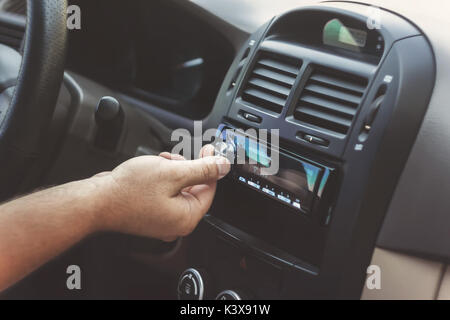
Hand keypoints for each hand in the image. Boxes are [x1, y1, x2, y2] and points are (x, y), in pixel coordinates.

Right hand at [93, 145, 229, 240]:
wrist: (96, 201)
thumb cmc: (128, 191)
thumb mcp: (172, 173)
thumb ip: (202, 170)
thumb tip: (222, 167)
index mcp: (186, 217)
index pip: (210, 189)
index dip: (210, 166)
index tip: (210, 150)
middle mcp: (176, 222)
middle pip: (194, 188)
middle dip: (186, 167)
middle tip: (176, 157)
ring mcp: (162, 219)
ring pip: (178, 187)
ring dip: (172, 171)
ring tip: (159, 163)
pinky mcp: (150, 213)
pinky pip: (165, 192)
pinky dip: (162, 178)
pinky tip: (152, 169)